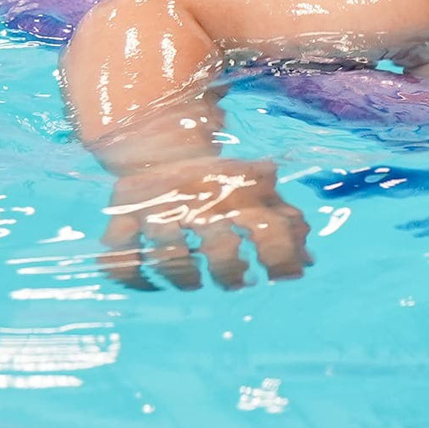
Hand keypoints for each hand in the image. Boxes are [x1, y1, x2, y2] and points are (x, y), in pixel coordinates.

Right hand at [99, 157, 310, 290]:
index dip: (281, 258)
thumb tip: (310, 262)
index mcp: (237, 192)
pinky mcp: (122, 214)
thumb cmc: (220, 178)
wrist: (162, 143)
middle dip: (230, 272)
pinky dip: (131, 276)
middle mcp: (199, 199)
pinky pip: (118, 254)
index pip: (267, 228)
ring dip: (183, 276)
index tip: (286, 279)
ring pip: (166, 252)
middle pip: (217, 245)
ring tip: (195, 284)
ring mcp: (157, 207)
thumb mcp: (256, 189)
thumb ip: (286, 222)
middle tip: (237, 283)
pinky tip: (149, 284)